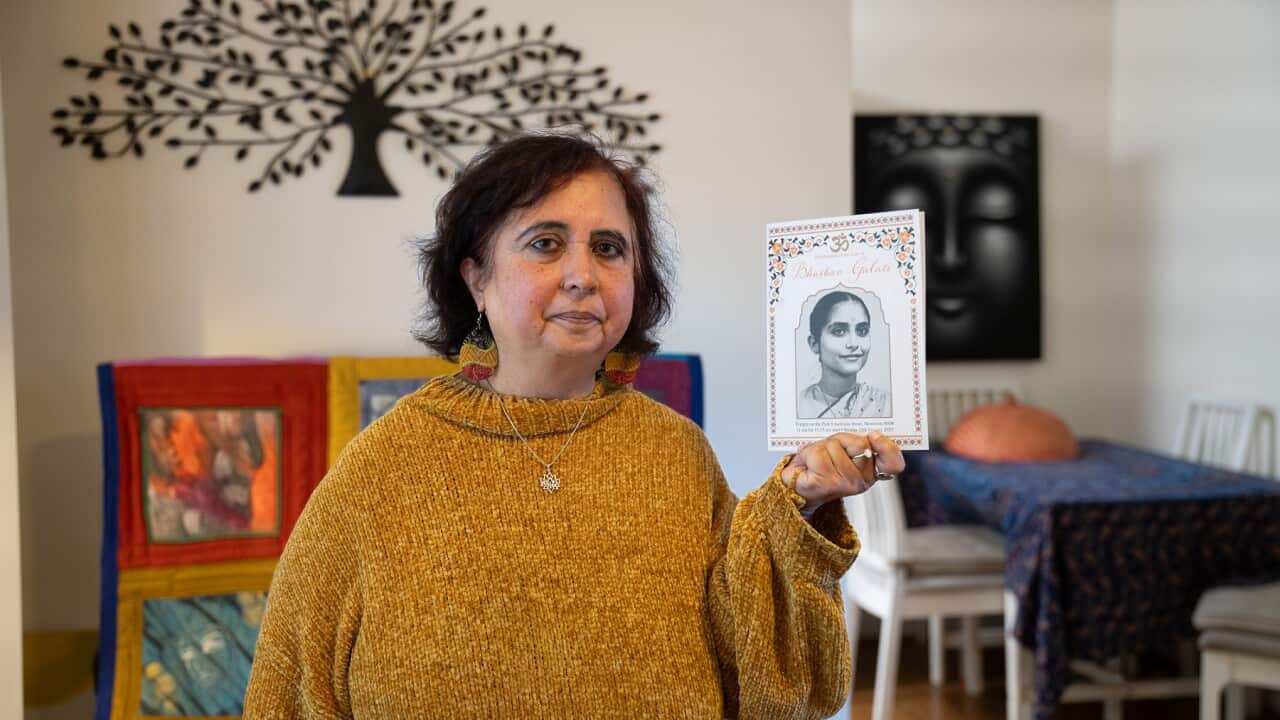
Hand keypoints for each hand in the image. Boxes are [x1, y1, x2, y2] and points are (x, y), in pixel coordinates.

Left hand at [781, 431, 904, 509]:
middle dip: (841, 439)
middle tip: (831, 449)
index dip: (888, 447)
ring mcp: (845, 484)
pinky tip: (808, 463)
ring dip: (820, 447)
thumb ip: (857, 442)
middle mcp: (861, 481)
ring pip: (835, 446)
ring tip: (816, 458)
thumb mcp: (843, 448)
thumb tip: (868, 436)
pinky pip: (818, 454)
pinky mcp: (826, 484)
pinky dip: (808, 453)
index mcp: (870, 471)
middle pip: (860, 444)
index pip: (893, 463)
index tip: (875, 436)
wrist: (795, 484)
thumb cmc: (818, 466)